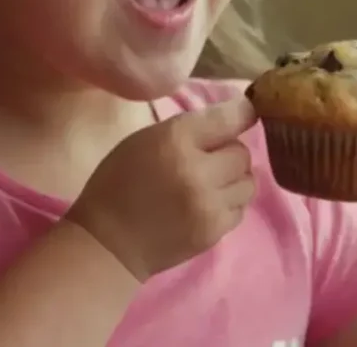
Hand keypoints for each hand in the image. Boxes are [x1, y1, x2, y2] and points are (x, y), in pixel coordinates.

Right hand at [66, 96, 257, 281]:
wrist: (108, 242)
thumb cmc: (119, 182)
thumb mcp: (145, 139)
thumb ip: (187, 129)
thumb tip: (231, 120)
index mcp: (175, 139)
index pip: (230, 118)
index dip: (243, 114)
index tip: (246, 114)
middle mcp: (198, 169)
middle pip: (242, 152)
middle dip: (229, 153)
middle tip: (208, 160)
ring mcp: (209, 204)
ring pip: (248, 181)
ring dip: (233, 180)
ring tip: (210, 184)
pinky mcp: (214, 231)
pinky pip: (240, 208)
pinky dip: (228, 204)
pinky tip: (206, 205)